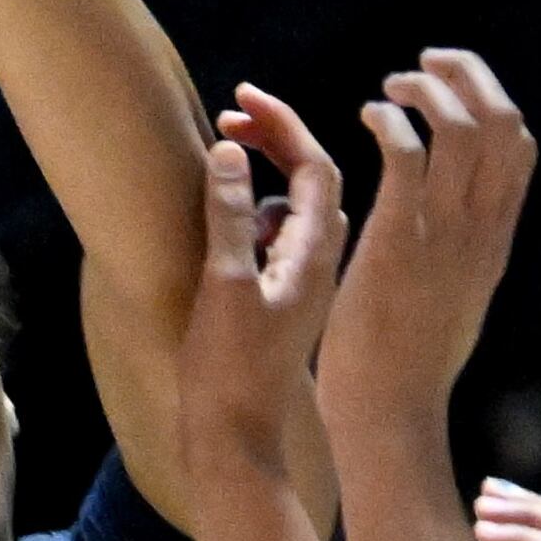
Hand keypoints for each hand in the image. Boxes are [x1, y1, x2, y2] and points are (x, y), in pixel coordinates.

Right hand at [177, 82, 348, 492]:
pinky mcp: (279, 302)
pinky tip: (223, 213)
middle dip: (274, 138)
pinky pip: (276, 238)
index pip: (316, 165)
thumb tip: (231, 151)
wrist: (236, 441)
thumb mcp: (226, 283)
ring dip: (264, 172)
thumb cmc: (230, 369)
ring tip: (222, 150)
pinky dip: (254, 209)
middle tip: (228, 115)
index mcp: (316, 254)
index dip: (282, 124)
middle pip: (311, 179)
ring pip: (293, 207)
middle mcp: (317, 264)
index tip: (242, 99)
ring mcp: (299, 283)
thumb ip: (229, 215)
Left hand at [316, 50, 534, 436]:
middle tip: (426, 62)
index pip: (518, 148)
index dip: (492, 102)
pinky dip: (390, 119)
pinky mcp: (399, 239)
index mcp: (493, 240)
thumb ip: (461, 259)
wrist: (389, 410)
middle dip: (467, 75)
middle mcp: (480, 229)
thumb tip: (458, 240)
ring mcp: (444, 232)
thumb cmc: (407, 364)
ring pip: (458, 127)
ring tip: (391, 87)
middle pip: (500, 121)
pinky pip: (406, 152)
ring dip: (425, 90)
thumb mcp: (454, 301)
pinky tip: (367, 117)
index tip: (456, 86)